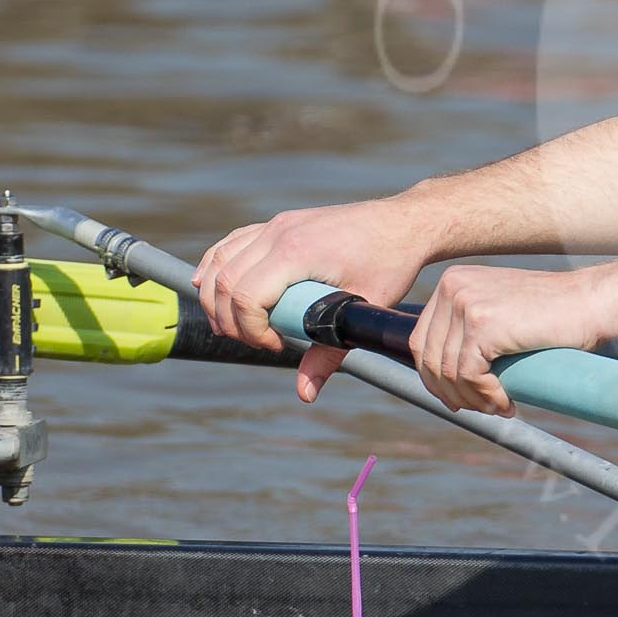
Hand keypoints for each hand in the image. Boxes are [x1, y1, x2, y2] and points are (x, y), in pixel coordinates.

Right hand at [193, 198, 437, 403]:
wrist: (407, 222)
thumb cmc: (392, 262)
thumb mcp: (364, 308)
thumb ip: (330, 352)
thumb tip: (305, 394)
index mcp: (298, 251)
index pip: (245, 296)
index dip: (251, 330)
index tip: (277, 346)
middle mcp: (280, 232)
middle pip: (224, 281)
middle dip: (230, 321)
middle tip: (259, 342)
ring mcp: (277, 224)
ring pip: (220, 261)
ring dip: (215, 297)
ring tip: (235, 326)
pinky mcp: (279, 222)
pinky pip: (232, 243)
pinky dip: (215, 267)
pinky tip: (211, 287)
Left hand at [409, 263, 606, 415]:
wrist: (592, 301)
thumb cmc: (555, 312)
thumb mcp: (501, 310)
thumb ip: (472, 326)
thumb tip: (443, 372)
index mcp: (453, 281)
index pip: (424, 339)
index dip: (435, 377)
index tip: (457, 399)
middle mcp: (453, 286)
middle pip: (430, 357)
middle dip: (451, 393)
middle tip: (481, 409)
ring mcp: (466, 303)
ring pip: (449, 371)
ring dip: (472, 399)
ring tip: (499, 407)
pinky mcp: (482, 325)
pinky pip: (469, 375)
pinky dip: (486, 396)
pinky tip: (507, 402)